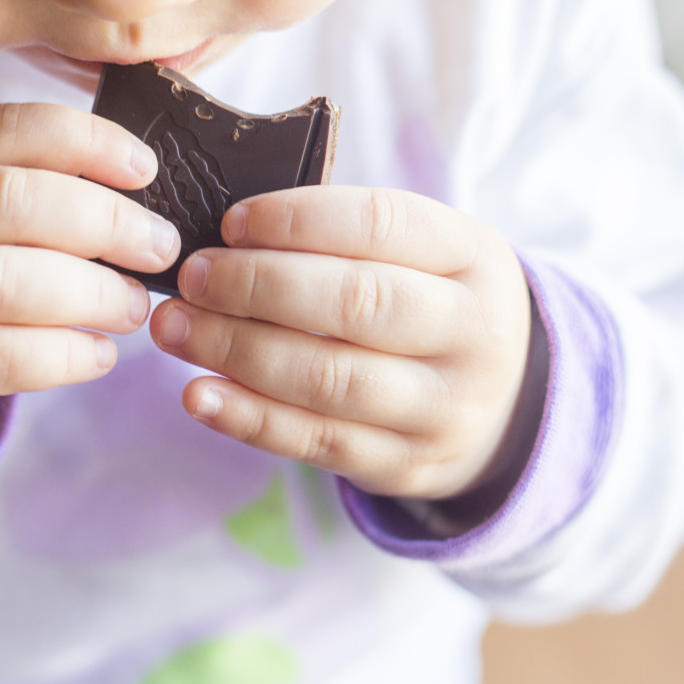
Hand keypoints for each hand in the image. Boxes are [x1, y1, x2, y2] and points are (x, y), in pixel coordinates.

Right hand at [0, 104, 179, 449]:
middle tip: (158, 249)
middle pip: (8, 201)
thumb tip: (137, 187)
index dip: (85, 141)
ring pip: (1, 281)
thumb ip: (19, 186)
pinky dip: (63, 356)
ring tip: (132, 307)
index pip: (2, 128)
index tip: (147, 169)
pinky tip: (98, 354)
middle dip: (103, 222)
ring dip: (89, 293)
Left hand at [149, 186, 531, 499]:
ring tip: (174, 329)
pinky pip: (316, 441)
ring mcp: (444, 407)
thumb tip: (224, 237)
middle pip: (353, 303)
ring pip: (328, 377)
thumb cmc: (429, 305)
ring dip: (235, 351)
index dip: (295, 220)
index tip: (229, 223)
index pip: (380, 223)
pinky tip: (197, 395)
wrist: (509, 405)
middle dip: (255, 286)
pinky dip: (248, 418)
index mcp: (473, 256)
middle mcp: (471, 333)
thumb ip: (344, 240)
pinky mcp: (406, 464)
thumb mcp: (424, 256)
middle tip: (191, 277)